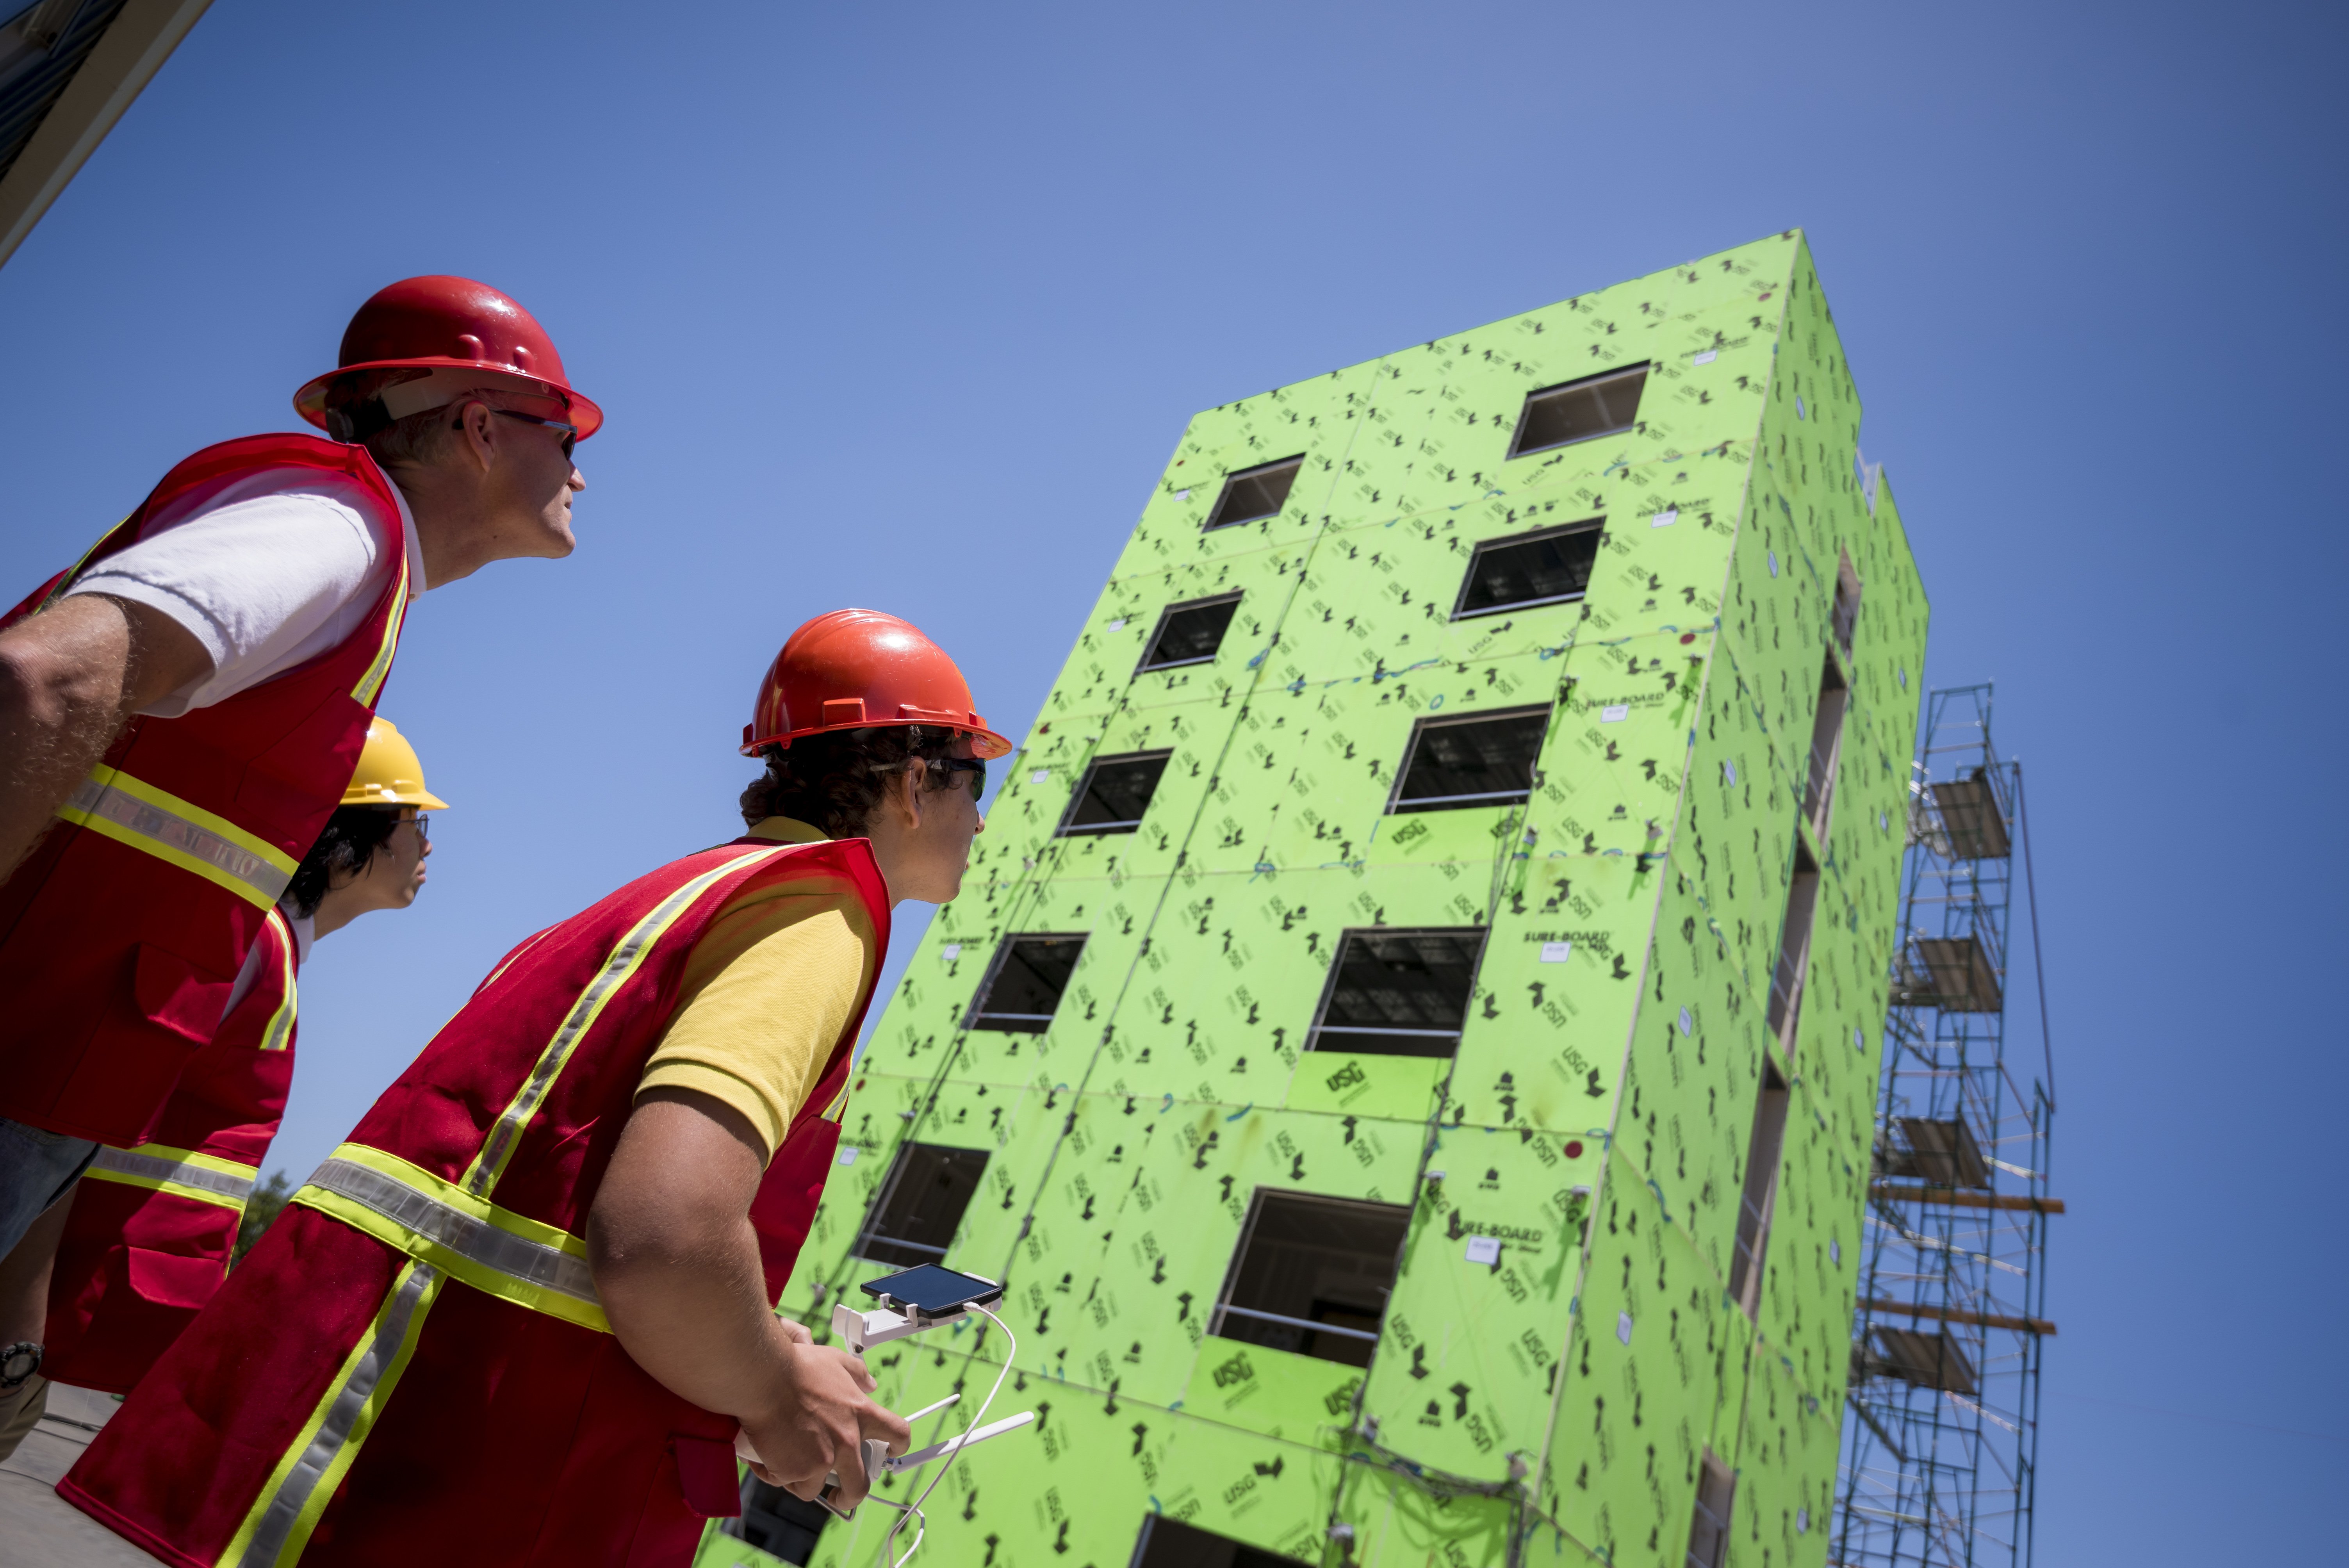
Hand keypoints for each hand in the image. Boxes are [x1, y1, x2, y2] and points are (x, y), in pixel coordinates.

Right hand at [739, 1319, 909, 1506]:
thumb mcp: (837, 1361)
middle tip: (840, 1493)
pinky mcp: (795, 1470)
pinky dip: (775, 1474)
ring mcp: (821, 1460)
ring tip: (788, 1464)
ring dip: (802, 1480)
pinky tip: (766, 1459)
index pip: (897, 1433)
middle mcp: (846, 1442)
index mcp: (861, 1413)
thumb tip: (870, 1384)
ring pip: (815, 1488)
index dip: (897, 1446)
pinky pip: (785, 1482)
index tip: (889, 1452)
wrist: (765, 1376)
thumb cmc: (797, 1366)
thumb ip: (857, 1374)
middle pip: (859, 1486)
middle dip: (850, 1495)